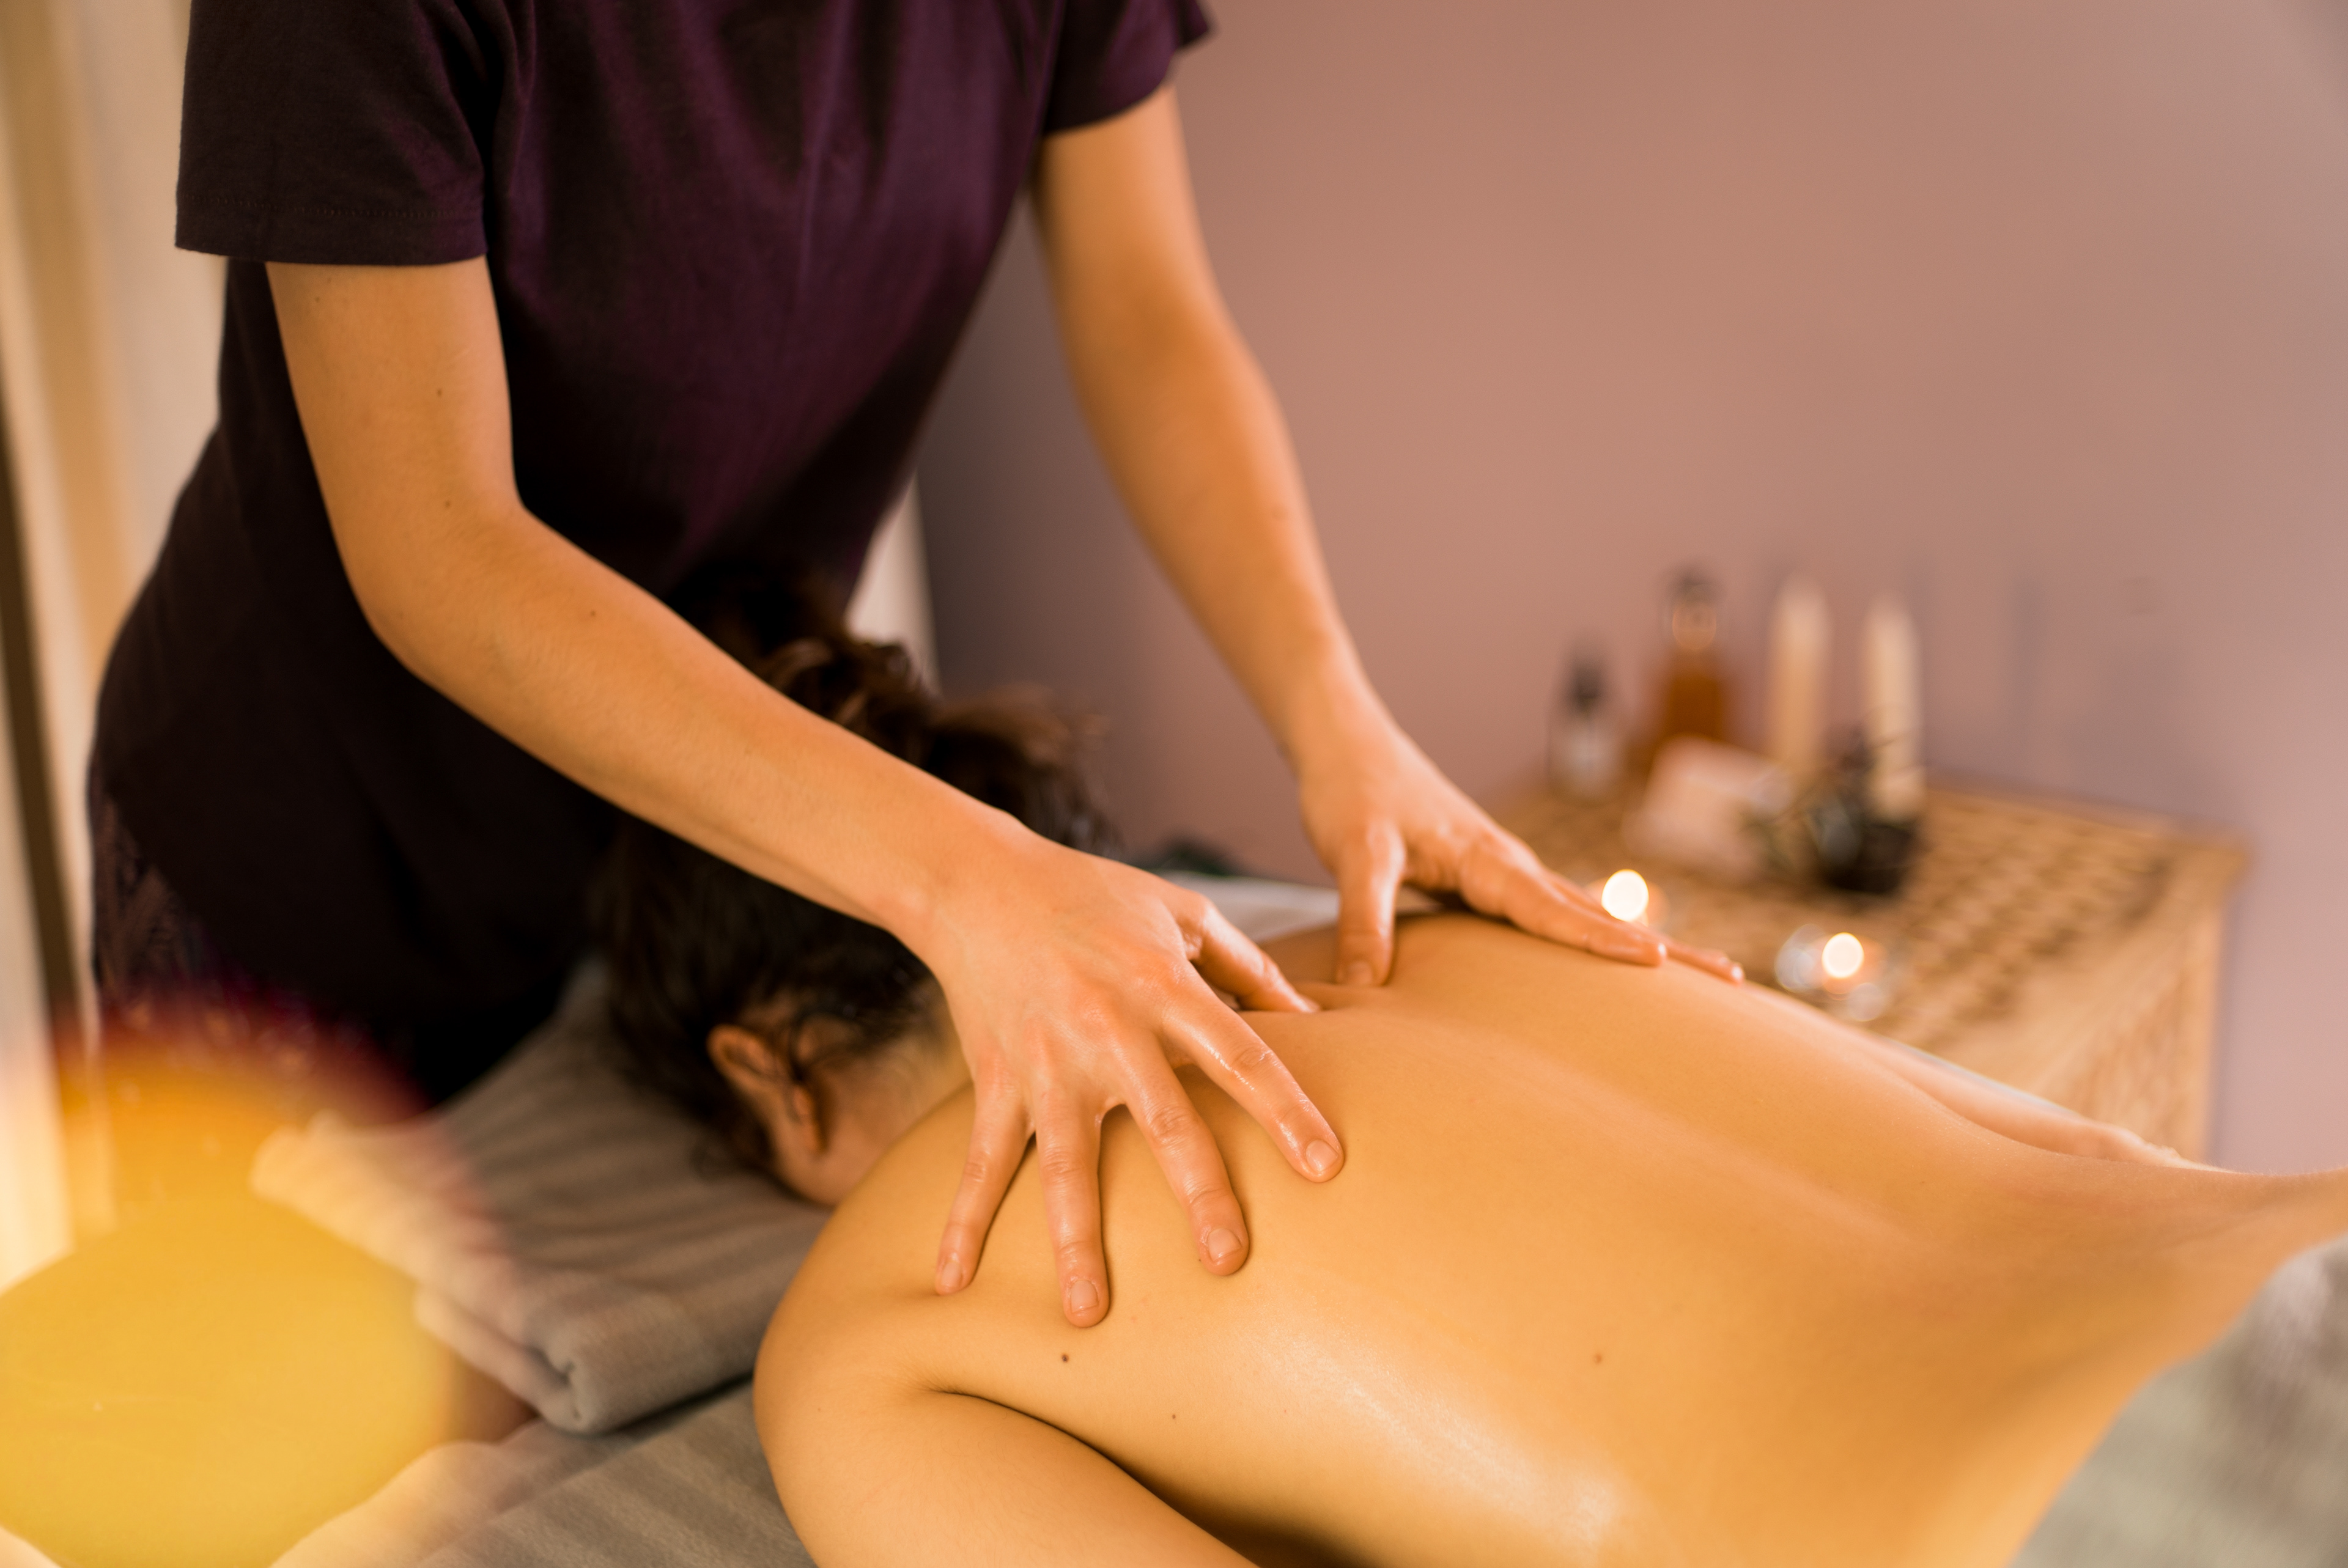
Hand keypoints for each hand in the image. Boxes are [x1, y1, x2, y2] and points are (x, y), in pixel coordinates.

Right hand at [919, 834, 1340, 1326]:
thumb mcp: (1181, 913)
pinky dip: (963, 1221)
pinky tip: (953, 1280)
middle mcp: (1109, 1030)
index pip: (1240, 1055)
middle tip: (1227, 1260)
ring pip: (1066, 1164)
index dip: (1285, 1109)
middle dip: (1197, 1193)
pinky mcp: (996, 1080)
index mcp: (1165, 987)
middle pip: (1164, 1121)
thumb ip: (1248, 967)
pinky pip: (981, 1162)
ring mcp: (1047, 1063)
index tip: (1326, 1166)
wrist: (978, 883)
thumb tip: (1315, 1018)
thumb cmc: (1095, 897)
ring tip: (1089, 1314)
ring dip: (1076, 1240)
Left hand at [1295, 708, 1741, 987]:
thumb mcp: (1353, 856)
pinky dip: (1596, 934)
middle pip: (1599, 913)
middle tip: (1736, 982)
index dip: (1604, 940)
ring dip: (1641, 943)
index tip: (1664, 962)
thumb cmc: (1350, 790)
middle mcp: (1511, 865)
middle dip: (1668, 947)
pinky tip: (1617, 953)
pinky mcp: (1489, 876)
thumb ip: (1362, 920)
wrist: (1345, 738)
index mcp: (1488, 860)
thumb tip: (1367, 986)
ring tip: (1705, 977)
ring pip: (1586, 912)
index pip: (1555, 909)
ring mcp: (1506, 870)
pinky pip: (1556, 912)